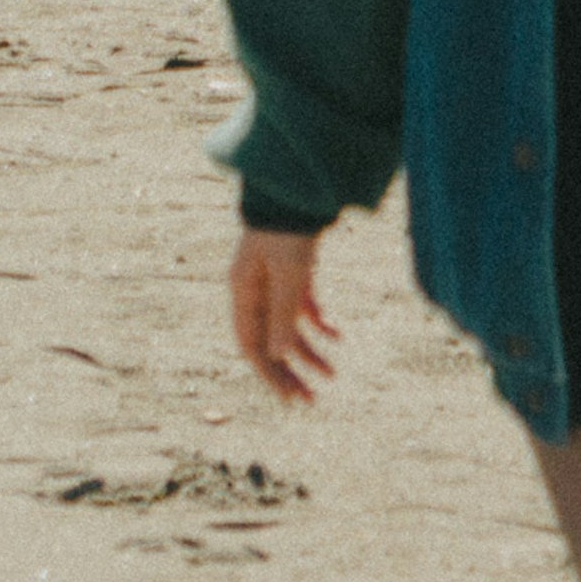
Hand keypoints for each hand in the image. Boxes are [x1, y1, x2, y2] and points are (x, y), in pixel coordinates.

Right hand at [231, 228, 337, 403]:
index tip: (290, 398)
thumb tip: (279, 356)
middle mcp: (254, 289)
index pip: (252, 345)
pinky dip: (317, 321)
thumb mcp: (289, 273)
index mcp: (244, 292)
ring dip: (308, 350)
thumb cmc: (290, 227)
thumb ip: (284, 313)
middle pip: (269, 341)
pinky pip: (301, 305)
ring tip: (332, 373)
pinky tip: (337, 335)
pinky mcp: (292, 268)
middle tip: (311, 398)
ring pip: (288, 326)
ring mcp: (272, 279)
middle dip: (290, 370)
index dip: (270, 374)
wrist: (300, 183)